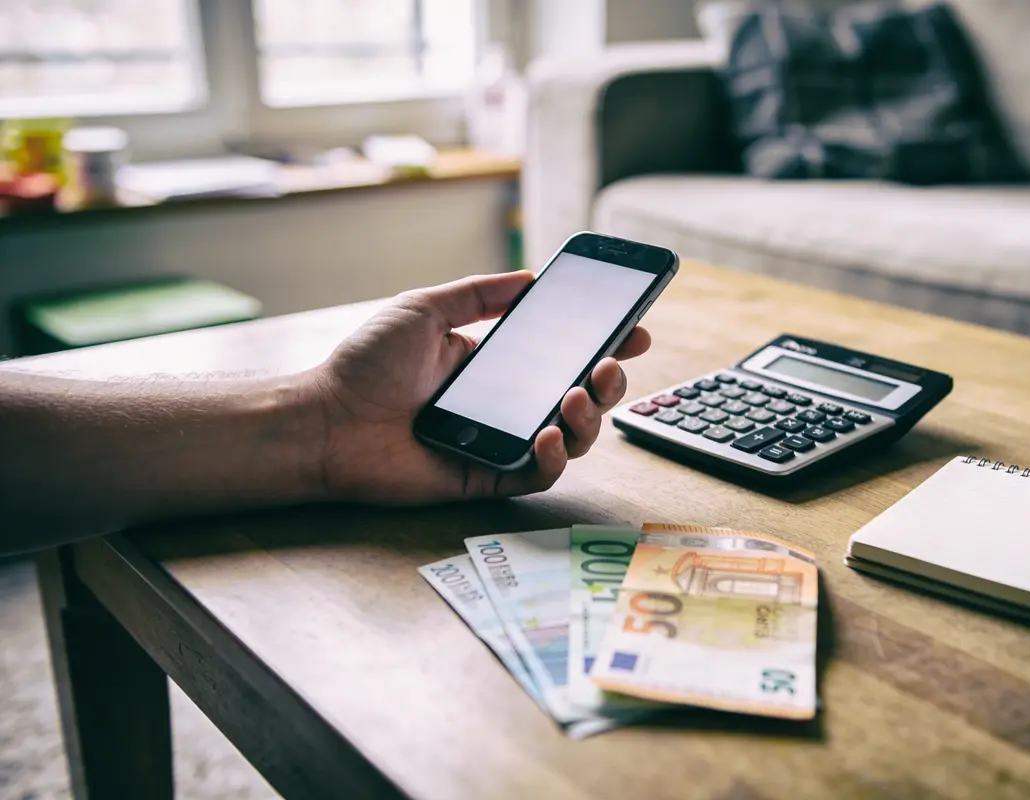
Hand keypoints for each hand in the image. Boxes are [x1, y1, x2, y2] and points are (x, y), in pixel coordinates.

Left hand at [308, 271, 650, 503]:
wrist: (325, 420)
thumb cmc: (365, 365)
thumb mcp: (424, 309)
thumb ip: (479, 294)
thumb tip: (531, 277)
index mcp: (496, 365)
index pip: (563, 354)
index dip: (603, 343)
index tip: (633, 329)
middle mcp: (506, 404)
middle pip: (580, 398)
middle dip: (610, 380)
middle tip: (611, 362)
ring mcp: (500, 442)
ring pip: (571, 439)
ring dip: (589, 416)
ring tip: (578, 393)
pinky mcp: (488, 477)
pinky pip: (538, 474)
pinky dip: (553, 456)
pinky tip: (547, 432)